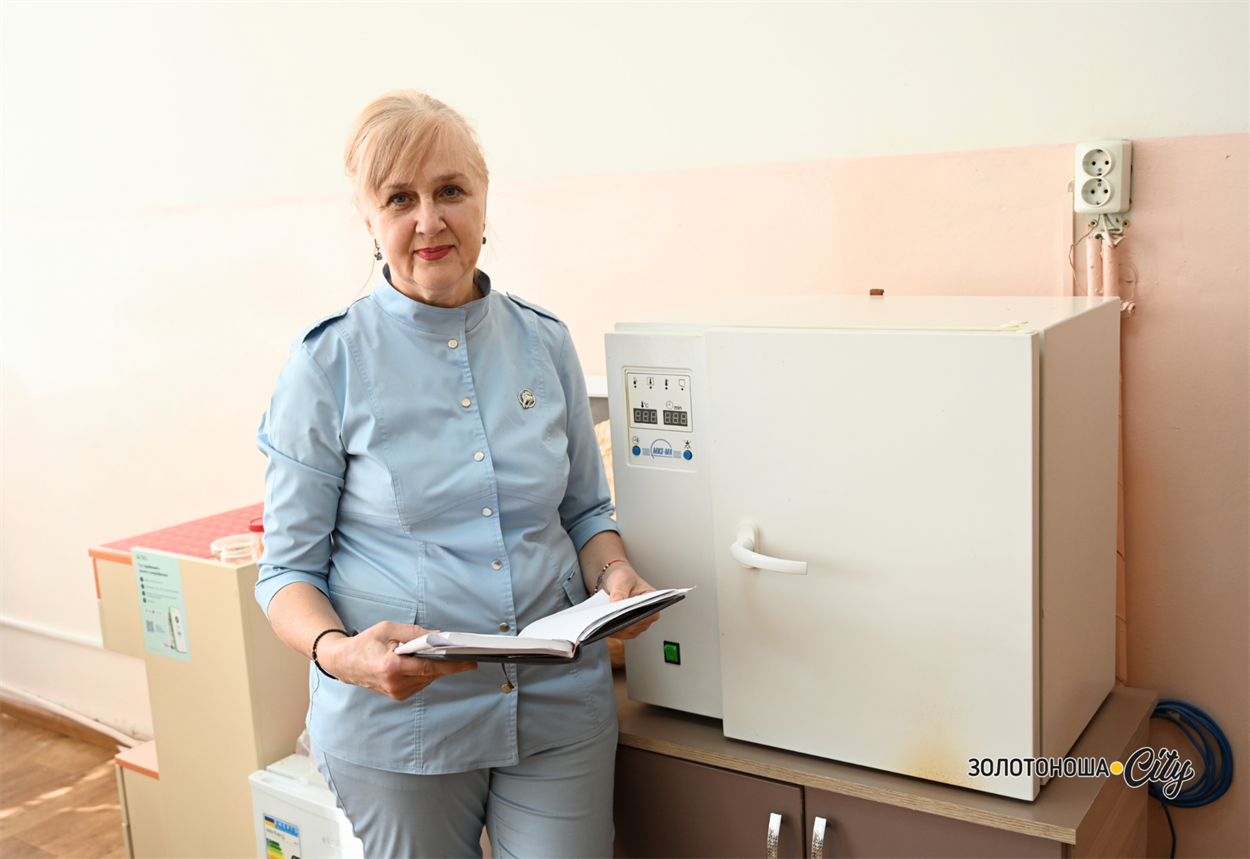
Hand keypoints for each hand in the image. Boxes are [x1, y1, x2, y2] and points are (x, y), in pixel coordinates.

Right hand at [316, 622, 475, 700]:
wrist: (344, 663)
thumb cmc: (364, 644)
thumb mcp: (389, 629)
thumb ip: (415, 633)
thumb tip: (439, 637)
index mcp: (392, 667)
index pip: (429, 667)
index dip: (452, 664)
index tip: (469, 662)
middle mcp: (395, 684)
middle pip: (432, 673)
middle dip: (446, 662)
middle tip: (460, 651)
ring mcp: (397, 693)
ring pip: (428, 679)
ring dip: (435, 666)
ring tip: (436, 653)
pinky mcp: (398, 696)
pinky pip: (421, 682)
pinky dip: (425, 672)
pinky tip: (422, 661)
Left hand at [602, 563, 659, 639]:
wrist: (618, 582)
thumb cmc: (625, 578)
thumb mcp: (622, 579)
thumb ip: (620, 590)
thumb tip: (616, 602)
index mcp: (653, 598)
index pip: (648, 612)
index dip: (637, 617)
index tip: (624, 618)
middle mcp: (650, 612)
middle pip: (639, 624)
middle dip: (624, 624)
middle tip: (610, 623)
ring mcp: (641, 621)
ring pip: (631, 631)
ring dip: (618, 630)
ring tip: (605, 626)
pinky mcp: (631, 626)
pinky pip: (624, 633)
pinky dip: (615, 631)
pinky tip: (606, 628)